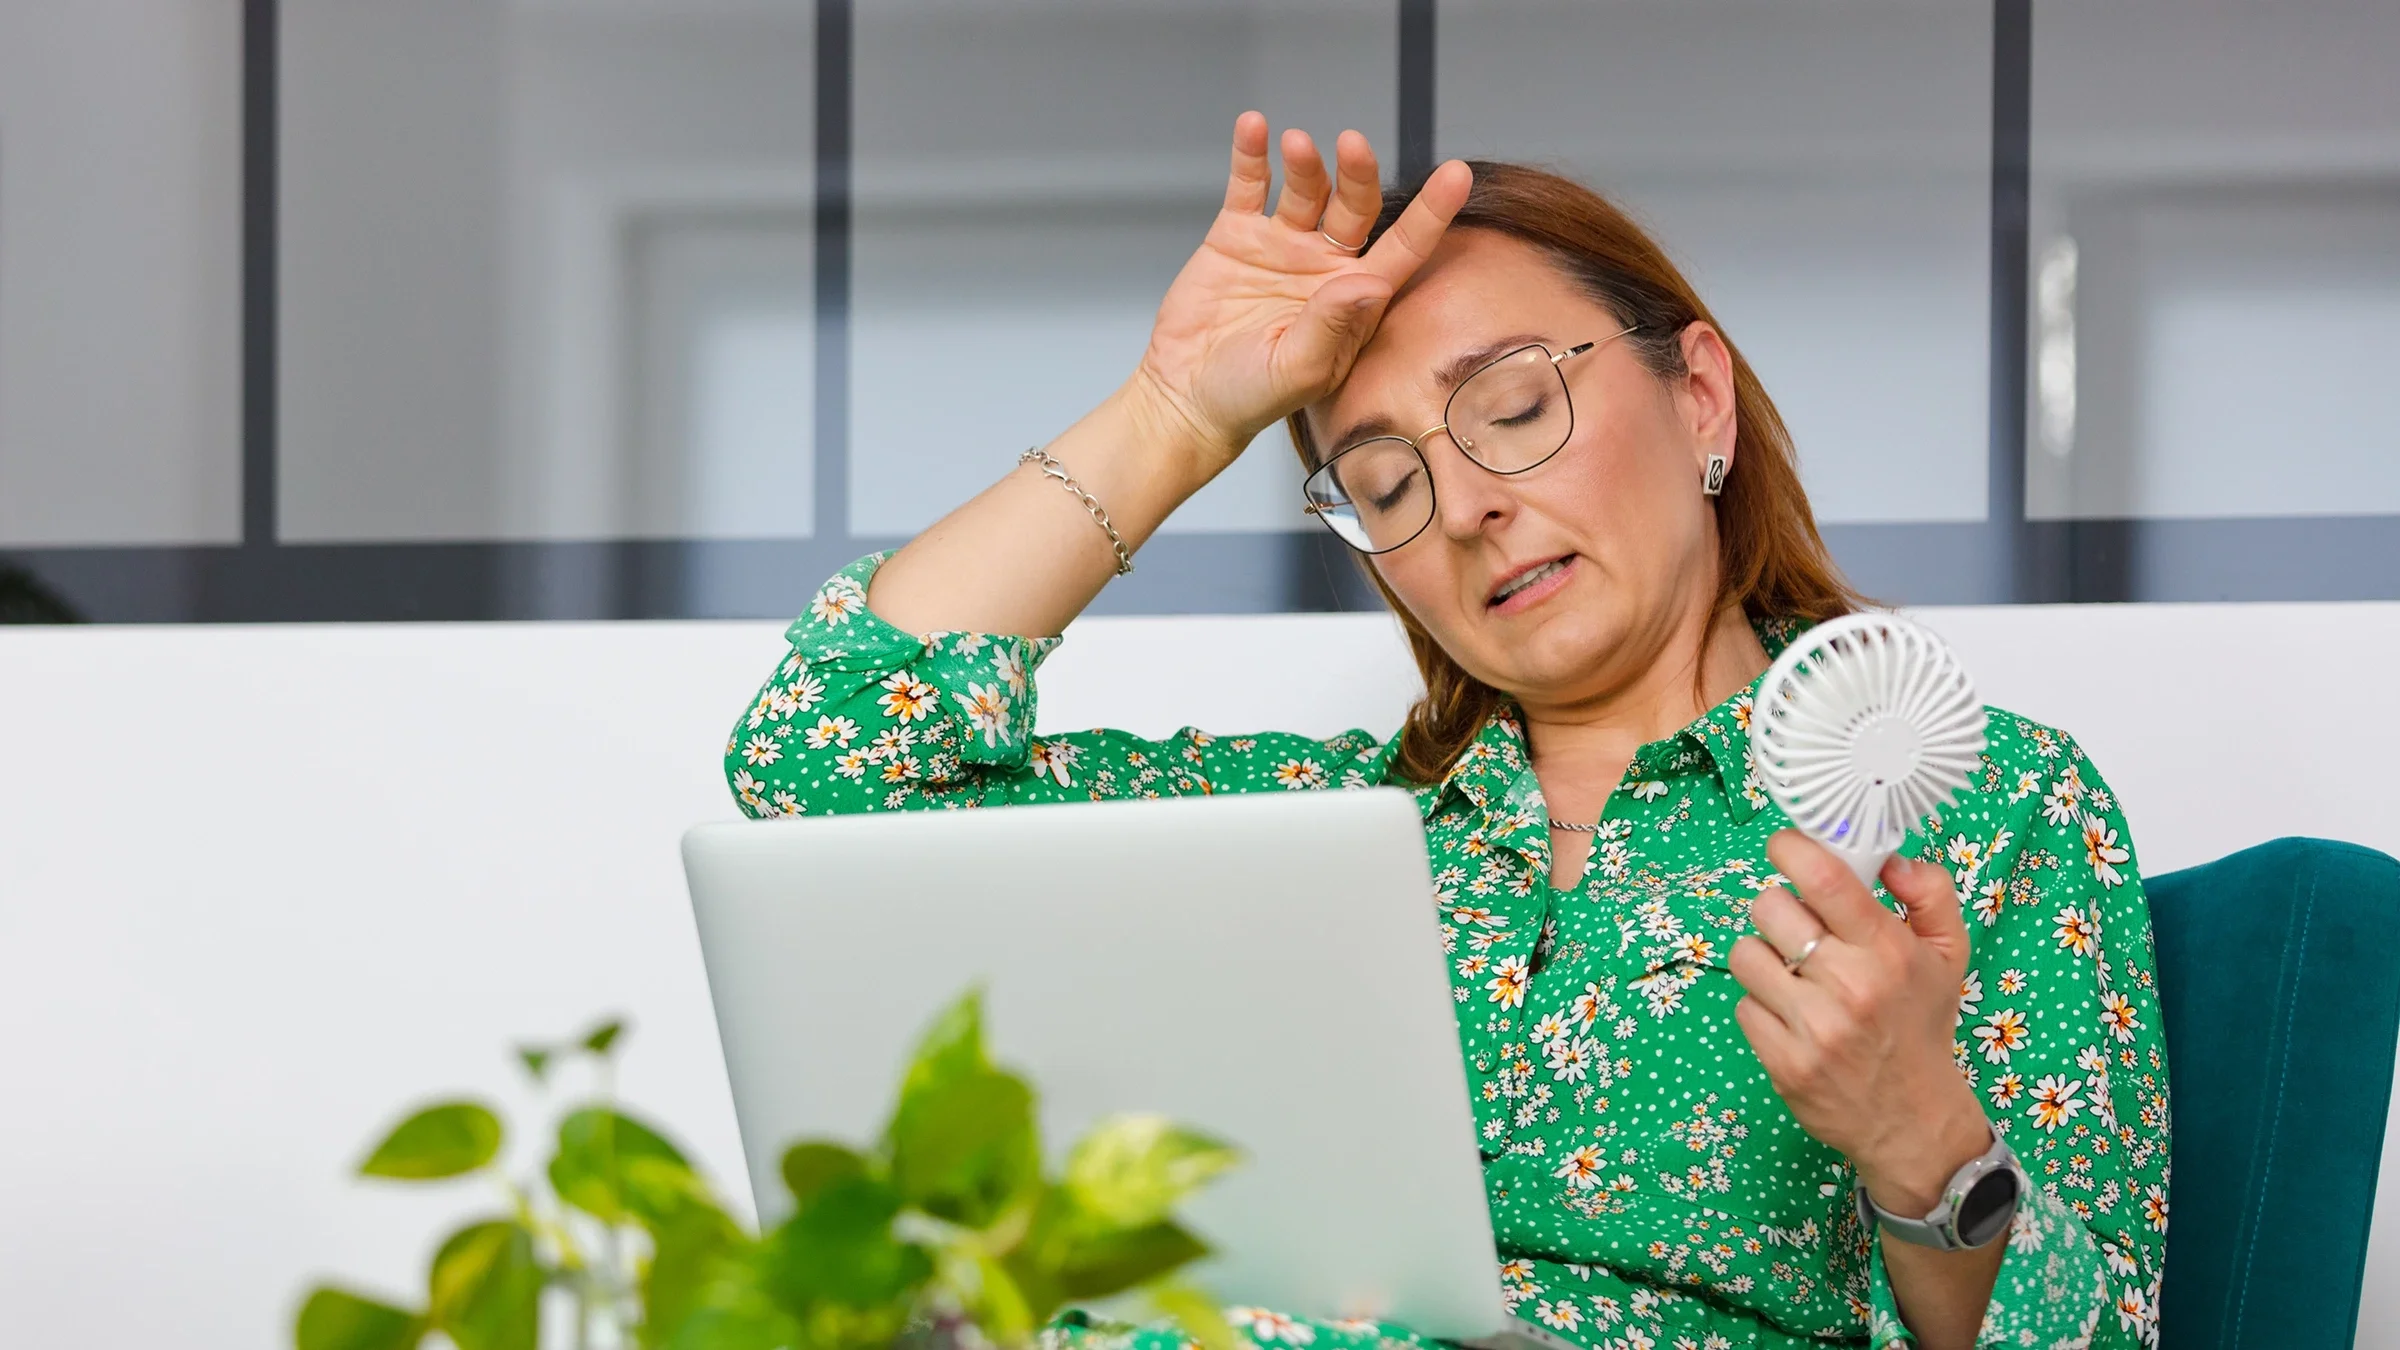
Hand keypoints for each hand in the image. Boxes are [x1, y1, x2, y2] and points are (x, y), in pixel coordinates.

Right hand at [1129, 112, 1472, 480]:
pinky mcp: (1237, 235)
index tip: (1456, 175)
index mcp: (1353, 300)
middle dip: (1358, 174)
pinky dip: (1251, 154)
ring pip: (1305, 189)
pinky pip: (1249, 185)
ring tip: (1295, 145)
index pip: (1403, 249)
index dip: (1430, 213)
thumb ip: (1332, 325)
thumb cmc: (1249, 397)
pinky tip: (1254, 127)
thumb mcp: (1297, 370)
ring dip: (1304, 163)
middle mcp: (1324, 265)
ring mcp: (1282, 246)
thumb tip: (1370, 282)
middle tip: (1352, 145)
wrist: (1186, 395)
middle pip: (1354, 207)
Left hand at [1728, 831, 1993, 1216]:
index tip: (1786, 849)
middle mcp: (1849, 984)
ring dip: (1765, 959)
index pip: (1822, 878)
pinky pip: (1743, 1005)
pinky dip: (1761, 1006)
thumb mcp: (1949, 955)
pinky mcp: (1783, 1062)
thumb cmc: (1921, 1025)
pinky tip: (1791, 1018)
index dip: (1790, 848)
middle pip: (1770, 908)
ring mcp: (1813, 1026)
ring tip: (1794, 977)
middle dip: (1780, 910)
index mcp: (1888, 950)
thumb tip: (1889, 858)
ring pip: (1746, 954)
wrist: (1914, 1122)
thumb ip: (1929, 894)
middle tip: (1801, 931)